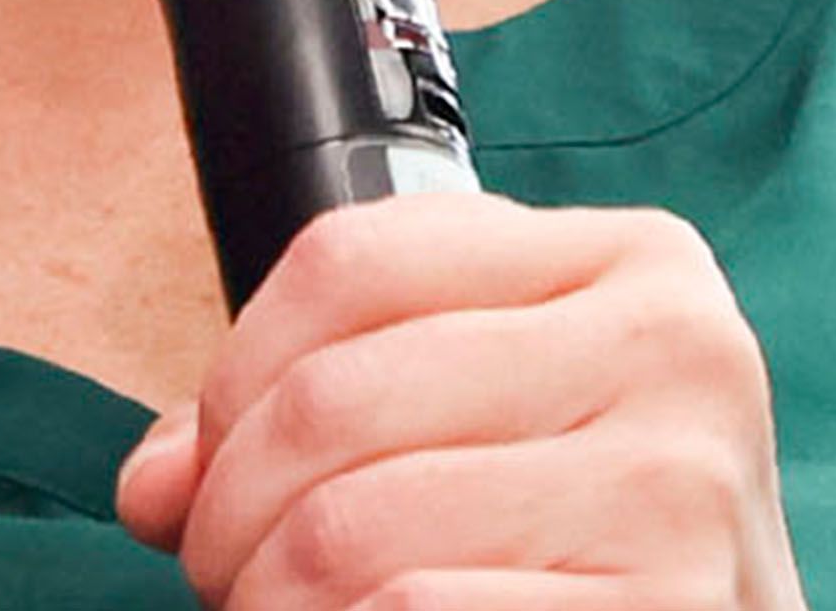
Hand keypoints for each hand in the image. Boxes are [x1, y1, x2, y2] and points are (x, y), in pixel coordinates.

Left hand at [113, 191, 805, 609]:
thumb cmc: (591, 534)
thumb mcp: (488, 412)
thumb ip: (321, 401)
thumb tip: (154, 484)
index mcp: (628, 261)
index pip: (344, 262)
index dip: (231, 377)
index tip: (209, 465)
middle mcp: (674, 350)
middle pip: (332, 400)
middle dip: (233, 513)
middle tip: (230, 574)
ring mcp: (681, 485)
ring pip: (351, 527)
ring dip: (270, 598)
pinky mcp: (673, 608)